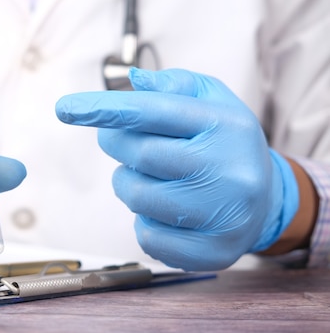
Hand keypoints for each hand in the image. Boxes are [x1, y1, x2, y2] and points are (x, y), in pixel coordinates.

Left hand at [55, 68, 297, 270]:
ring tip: (149, 176)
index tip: (65, 109)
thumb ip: (174, 85)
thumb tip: (133, 81)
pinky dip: (144, 221)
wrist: (268, 201)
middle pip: (139, 154)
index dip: (104, 109)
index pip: (153, 111)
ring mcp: (222, 215)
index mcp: (225, 124)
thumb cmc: (225, 144)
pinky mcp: (211, 252)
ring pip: (137, 196)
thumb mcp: (212, 101)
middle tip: (120, 140)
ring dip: (127, 183)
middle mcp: (227, 169)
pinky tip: (164, 211)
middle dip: (117, 144)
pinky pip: (147, 236)